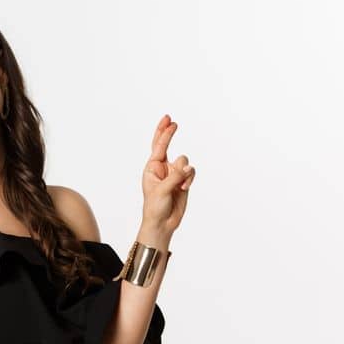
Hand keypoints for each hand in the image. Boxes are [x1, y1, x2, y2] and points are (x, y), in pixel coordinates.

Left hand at [141, 115, 195, 235]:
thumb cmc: (155, 207)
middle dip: (168, 134)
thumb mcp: (162, 190)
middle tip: (171, 121)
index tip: (170, 121)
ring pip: (185, 162)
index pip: (158, 147)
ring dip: (185, 173)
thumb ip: (175, 177)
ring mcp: (174, 173)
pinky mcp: (184, 180)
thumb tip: (187, 167)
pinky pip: (191, 172)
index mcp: (152, 168)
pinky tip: (184, 188)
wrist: (163, 222)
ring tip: (180, 186)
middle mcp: (163, 168)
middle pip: (167, 146)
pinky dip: (190, 179)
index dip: (164, 133)